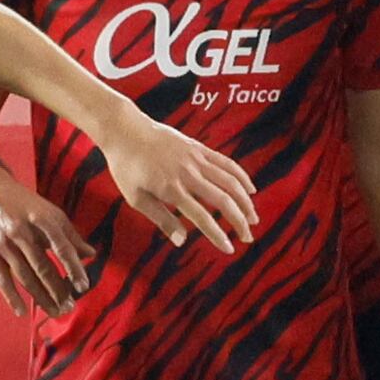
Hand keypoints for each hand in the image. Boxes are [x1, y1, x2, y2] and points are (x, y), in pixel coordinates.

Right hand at [0, 173, 96, 316]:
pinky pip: (1, 278)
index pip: (61, 247)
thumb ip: (70, 235)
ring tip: (55, 312)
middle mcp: (21, 230)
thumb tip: (92, 255)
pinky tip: (22, 312)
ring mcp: (3, 242)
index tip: (83, 286)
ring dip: (40, 297)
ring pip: (24, 276)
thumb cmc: (25, 205)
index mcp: (42, 218)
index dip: (73, 267)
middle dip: (57, 290)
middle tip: (69, 307)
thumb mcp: (50, 212)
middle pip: (42, 266)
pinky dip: (11, 297)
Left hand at [93, 110, 257, 253]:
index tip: (229, 249)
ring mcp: (195, 159)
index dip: (218, 235)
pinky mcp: (198, 148)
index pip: (202, 217)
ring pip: (230, 182)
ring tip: (253, 218)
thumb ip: (161, 219)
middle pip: (223, 200)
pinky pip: (226, 163)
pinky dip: (240, 177)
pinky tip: (250, 190)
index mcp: (171, 189)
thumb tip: (182, 241)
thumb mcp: (136, 198)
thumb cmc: (126, 168)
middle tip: (247, 238)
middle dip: (239, 221)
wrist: (126, 130)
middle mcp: (188, 174)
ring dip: (245, 202)